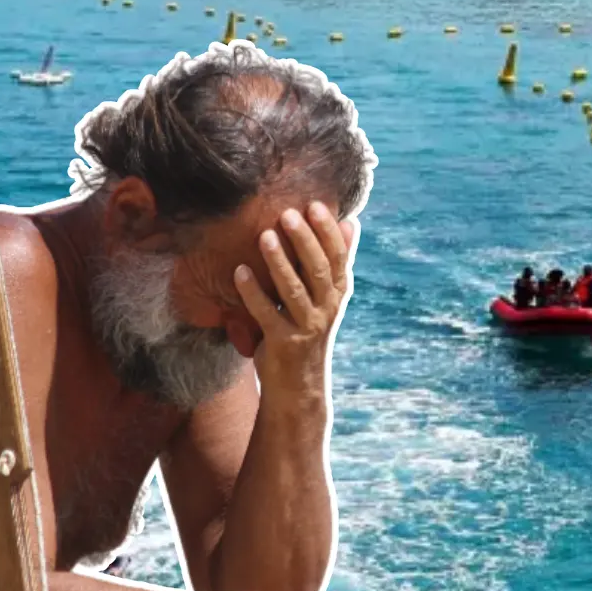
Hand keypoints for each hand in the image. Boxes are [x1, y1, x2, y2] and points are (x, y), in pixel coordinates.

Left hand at [234, 203, 356, 393]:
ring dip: (280, 262)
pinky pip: (266, 314)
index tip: (315, 205)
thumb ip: (336, 262)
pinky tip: (240, 271)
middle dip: (305, 240)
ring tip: (266, 235)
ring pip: (294, 291)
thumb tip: (351, 223)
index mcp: (337, 294)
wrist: (299, 385)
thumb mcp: (328, 296)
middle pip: (319, 270)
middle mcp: (327, 310)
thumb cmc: (308, 330)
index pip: (338, 258)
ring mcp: (306, 327)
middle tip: (289, 213)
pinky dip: (252, 292)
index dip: (328, 231)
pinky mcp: (283, 343)